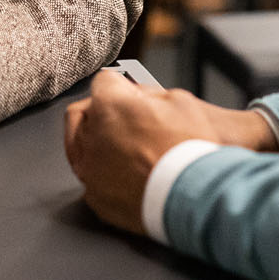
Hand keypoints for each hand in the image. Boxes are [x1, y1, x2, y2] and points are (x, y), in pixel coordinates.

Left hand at [63, 70, 275, 236]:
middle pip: (81, 114)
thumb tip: (136, 96)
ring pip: (80, 148)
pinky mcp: (95, 197)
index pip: (102, 82)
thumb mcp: (179, 101)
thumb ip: (147, 94)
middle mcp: (91, 135)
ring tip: (123, 147)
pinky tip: (126, 173)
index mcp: (110, 104)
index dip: (119, 86)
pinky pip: (91, 178)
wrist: (198, 195)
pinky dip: (104, 173)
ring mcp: (90, 169)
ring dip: (97, 143)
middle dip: (99, 112)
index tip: (127, 94)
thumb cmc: (192, 147)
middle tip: (121, 118)